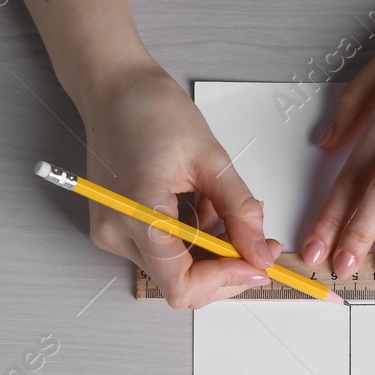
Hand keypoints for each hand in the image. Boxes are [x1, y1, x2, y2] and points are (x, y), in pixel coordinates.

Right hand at [74, 59, 279, 308]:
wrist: (114, 89)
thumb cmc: (153, 111)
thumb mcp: (212, 158)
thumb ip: (240, 212)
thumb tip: (261, 255)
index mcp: (137, 213)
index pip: (182, 285)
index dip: (225, 280)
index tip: (256, 261)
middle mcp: (117, 233)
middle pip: (181, 284)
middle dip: (225, 268)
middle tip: (258, 242)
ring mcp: (113, 234)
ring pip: (175, 271)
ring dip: (210, 252)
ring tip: (220, 206)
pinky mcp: (116, 229)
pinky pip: (163, 253)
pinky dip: (191, 241)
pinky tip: (199, 207)